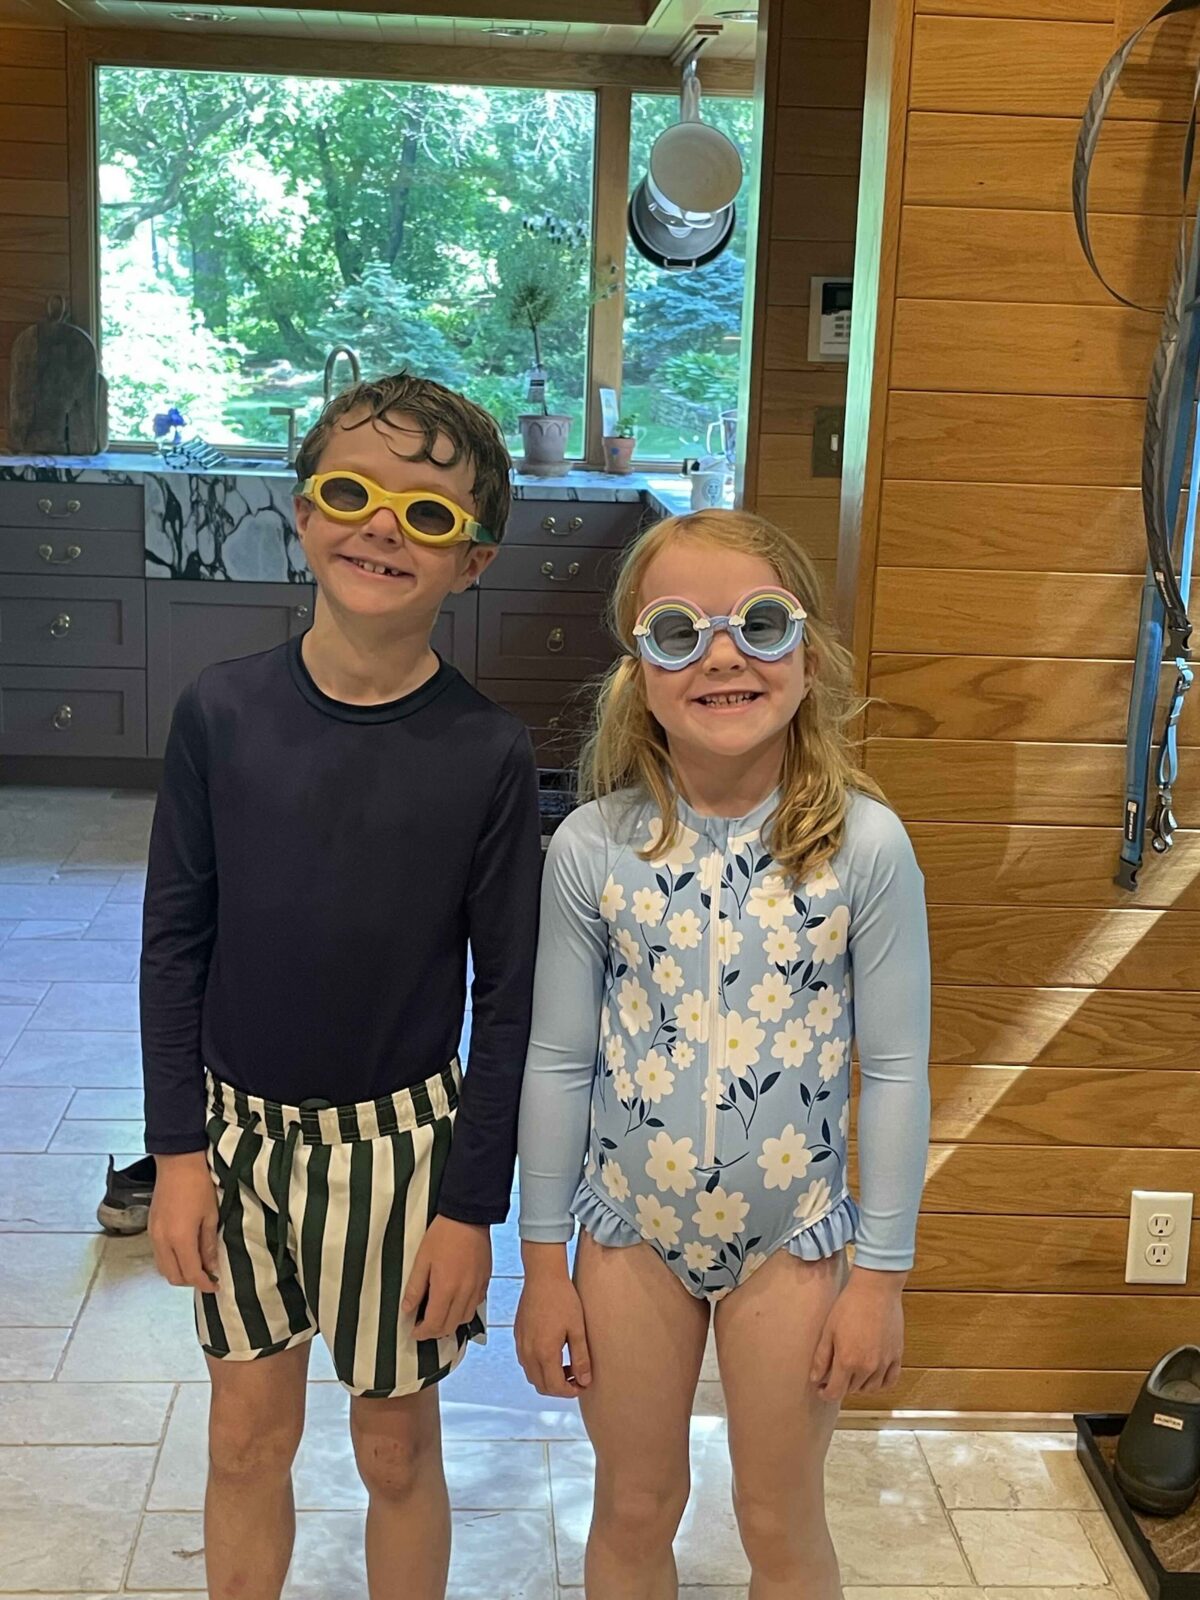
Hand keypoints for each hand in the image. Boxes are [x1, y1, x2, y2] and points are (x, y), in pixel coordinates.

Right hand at [149, 1151, 219, 1291]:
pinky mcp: (150, 1228)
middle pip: (173, 1277)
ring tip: (198, 1266)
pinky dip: (171, 1262)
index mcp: (180, 1239)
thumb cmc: (199, 1186)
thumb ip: (209, 1244)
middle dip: (191, 1282)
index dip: (204, 1284)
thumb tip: (212, 1266)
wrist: (177, 1163)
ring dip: (180, 1273)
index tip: (216, 1286)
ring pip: (163, 1269)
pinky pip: (158, 1256)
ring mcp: (153, 1236)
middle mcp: (162, 1242)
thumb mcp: (211, 1215)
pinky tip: (185, 1254)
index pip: (191, 1273)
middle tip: (208, 1276)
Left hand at [402, 1215, 490, 1339]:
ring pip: (465, 1319)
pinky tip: (455, 1302)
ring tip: (439, 1315)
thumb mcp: (422, 1259)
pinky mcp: (485, 1281)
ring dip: (450, 1323)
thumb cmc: (443, 1235)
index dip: (422, 1333)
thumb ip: (415, 1288)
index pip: (434, 1324)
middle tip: (423, 1326)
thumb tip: (407, 1309)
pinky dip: (464, 1310)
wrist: (469, 1216)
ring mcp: (477, 1288)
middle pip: (450, 1327)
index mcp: (446, 1289)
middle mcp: (464, 1293)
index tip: (414, 1331)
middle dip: (435, 1332)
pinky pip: (476, 1305)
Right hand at [515, 1243, 591, 1398]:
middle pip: (541, 1386)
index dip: (570, 1392)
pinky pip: (526, 1362)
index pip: (555, 1387)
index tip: (582, 1385)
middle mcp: (528, 1352)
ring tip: (567, 1365)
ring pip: (532, 1375)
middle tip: (576, 1378)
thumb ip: (581, 1358)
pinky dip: (539, 1366)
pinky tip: (554, 1353)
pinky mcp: (518, 1336)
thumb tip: (585, 1380)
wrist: (543, 1276)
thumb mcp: (577, 1328)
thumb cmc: (562, 1298)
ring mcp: (521, 1344)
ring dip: (548, 1378)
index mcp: (544, 1352)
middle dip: (559, 1388)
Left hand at [809, 1265, 905, 1402]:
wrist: (876, 1289)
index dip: (825, 1393)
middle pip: (852, 1390)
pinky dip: (880, 1383)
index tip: (820, 1387)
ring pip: (870, 1389)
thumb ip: (821, 1358)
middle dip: (840, 1384)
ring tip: (852, 1371)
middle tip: (834, 1372)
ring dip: (859, 1385)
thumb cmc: (849, 1305)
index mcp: (847, 1361)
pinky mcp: (897, 1356)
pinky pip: (889, 1381)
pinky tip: (871, 1375)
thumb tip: (815, 1379)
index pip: (835, 1392)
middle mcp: (867, 1367)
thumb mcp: (828, 1330)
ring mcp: (884, 1363)